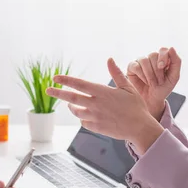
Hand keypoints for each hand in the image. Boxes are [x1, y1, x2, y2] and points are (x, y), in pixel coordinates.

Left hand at [46, 58, 164, 153]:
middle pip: (71, 98)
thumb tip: (109, 59)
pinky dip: (82, 118)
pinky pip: (84, 122)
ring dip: (71, 107)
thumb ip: (116, 73)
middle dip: (58, 93)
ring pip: (76, 111)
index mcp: (102, 92)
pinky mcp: (96, 127)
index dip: (66, 80)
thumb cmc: (136, 106)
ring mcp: (95, 117)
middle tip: (48, 90)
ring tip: (69, 105)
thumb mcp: (127, 87)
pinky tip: (86, 115)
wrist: (140, 128)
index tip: (55, 78)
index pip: (79, 84)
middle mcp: (96, 104)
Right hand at [127, 47, 180, 120]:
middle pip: (153, 55)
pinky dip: (141, 75)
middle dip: (157, 71)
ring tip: (152, 83)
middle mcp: (151, 57)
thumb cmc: (164, 88)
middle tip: (159, 82)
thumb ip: (176, 62)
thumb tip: (171, 47)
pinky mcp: (132, 67)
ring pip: (144, 60)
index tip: (162, 67)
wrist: (153, 99)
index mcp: (163, 58)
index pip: (163, 50)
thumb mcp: (174, 77)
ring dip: (149, 74)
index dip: (162, 57)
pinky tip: (145, 81)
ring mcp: (141, 61)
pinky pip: (135, 66)